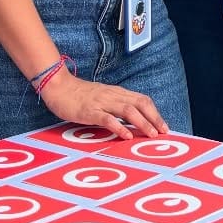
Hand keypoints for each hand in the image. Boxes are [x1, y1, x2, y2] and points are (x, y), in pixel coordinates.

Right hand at [39, 69, 167, 139]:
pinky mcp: (89, 111)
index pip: (142, 100)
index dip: (155, 112)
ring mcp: (101, 102)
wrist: (58, 86)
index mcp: (117, 93)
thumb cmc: (80, 95)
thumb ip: (115, 106)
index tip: (164, 126)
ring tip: (151, 134)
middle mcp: (113, 96)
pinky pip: (107, 118)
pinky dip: (118, 127)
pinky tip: (126, 136)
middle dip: (154, 118)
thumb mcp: (102, 98)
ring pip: (128, 110)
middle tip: (164, 132)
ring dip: (142, 122)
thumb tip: (131, 122)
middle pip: (139, 104)